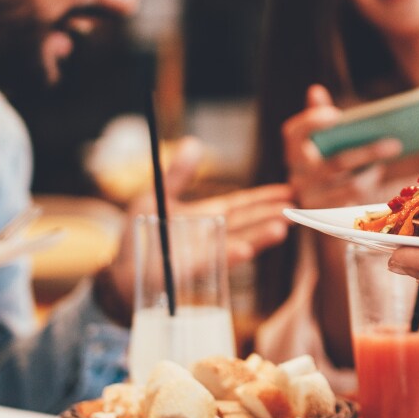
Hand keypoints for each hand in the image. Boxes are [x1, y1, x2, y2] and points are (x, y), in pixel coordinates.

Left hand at [100, 140, 294, 321]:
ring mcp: (204, 255)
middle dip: (272, 215)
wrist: (120, 274)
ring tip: (282, 228)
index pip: (242, 206)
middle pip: (248, 224)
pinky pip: (213, 263)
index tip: (289, 192)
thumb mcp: (157, 198)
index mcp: (206, 217)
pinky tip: (246, 250)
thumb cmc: (139, 237)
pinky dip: (230, 256)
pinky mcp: (190, 272)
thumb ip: (178, 175)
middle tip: (299, 208)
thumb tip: (194, 143)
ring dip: (259, 237)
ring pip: (238, 244)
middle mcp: (212, 236)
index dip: (264, 199)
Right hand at [282, 85, 400, 208]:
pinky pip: (356, 201)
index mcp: (294, 152)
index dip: (311, 122)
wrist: (318, 204)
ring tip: (390, 156)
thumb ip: (317, 116)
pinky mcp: (328, 215)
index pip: (293, 133)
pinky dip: (369, 186)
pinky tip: (377, 173)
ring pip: (350, 184)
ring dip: (374, 170)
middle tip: (395, 143)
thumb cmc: (323, 162)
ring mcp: (312, 199)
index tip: (336, 115)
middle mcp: (298, 176)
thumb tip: (315, 90)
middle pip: (335, 163)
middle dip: (368, 152)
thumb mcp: (320, 140)